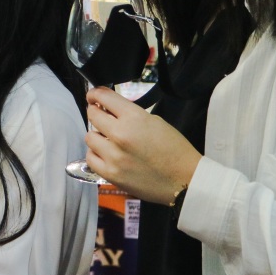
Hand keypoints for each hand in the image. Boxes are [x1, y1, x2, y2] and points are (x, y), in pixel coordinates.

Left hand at [85, 87, 201, 204]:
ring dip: (98, 136)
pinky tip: (106, 154)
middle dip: (96, 113)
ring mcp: (113, 155)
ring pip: (90, 137)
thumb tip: (110, 111)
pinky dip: (96, 154)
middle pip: (92, 115)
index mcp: (134, 117)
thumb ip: (130, 115)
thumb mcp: (155, 121)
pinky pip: (90, 158)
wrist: (186, 180)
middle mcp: (120, 134)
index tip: (94, 96)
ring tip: (109, 140)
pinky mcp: (110, 174)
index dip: (95, 94)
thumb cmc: (175, 149)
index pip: (103, 97)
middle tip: (102, 117)